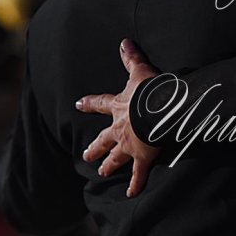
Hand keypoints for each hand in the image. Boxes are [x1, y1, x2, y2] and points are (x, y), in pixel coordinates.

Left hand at [76, 38, 159, 196]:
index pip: (100, 104)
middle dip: (95, 147)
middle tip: (85, 155)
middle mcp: (119, 128)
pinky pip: (139, 174)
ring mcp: (129, 145)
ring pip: (116, 157)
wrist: (157, 110)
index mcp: (119, 107)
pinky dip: (136, 184)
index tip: (78, 104)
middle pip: (103, 139)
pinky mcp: (142, 158)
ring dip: (109, 164)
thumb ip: (131, 58)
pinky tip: (132, 194)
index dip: (89, 104)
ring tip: (102, 171)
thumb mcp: (139, 71)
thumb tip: (123, 41)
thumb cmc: (149, 90)